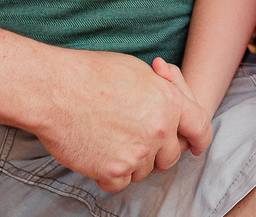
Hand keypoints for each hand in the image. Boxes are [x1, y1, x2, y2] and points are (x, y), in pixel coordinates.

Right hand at [32, 49, 212, 193]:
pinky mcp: (113, 171)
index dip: (199, 140)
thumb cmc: (93, 74)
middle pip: (170, 156)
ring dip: (131, 162)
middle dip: (157, 152)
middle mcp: (160, 130)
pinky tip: (97, 153)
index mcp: (170, 103)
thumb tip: (173, 108)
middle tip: (134, 140)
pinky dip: (109, 174)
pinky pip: (120, 184)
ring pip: (144, 171)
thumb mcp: (140, 72)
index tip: (196, 147)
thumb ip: (164, 93)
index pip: (200, 128)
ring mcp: (138, 153)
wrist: (55, 90)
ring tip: (109, 139)